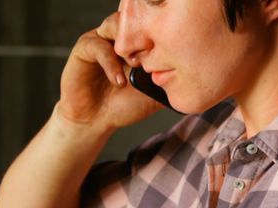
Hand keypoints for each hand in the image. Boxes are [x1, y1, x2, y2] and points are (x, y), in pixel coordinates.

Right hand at [56, 11, 160, 130]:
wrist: (96, 119)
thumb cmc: (124, 106)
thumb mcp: (155, 95)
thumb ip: (169, 84)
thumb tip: (192, 80)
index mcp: (138, 44)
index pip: (152, 24)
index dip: (162, 33)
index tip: (172, 52)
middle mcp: (120, 37)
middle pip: (134, 18)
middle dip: (146, 34)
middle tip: (155, 56)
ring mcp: (102, 39)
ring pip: (115, 24)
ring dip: (129, 44)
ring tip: (137, 66)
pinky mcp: (85, 48)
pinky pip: (98, 45)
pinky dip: (111, 63)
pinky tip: (120, 82)